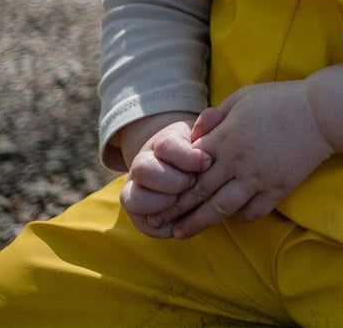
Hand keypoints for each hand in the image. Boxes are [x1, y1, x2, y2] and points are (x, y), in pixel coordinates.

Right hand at [118, 118, 208, 238]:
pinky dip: (163, 225)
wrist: (191, 175)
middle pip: (142, 169)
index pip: (165, 146)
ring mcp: (136, 191)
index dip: (186, 156)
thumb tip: (210, 117)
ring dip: (162, 202)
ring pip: (132, 198)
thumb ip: (210, 124)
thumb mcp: (207, 137)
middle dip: (172, 180)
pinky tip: (183, 221)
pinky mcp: (141, 216)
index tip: (206, 162)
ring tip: (184, 202)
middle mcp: (142, 166)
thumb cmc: (204, 153)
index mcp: (161, 144)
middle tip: (192, 183)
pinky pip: (143, 224)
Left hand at [150, 80, 333, 239]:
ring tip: (182, 233)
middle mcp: (236, 163)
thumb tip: (196, 131)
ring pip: (221, 207)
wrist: (322, 112)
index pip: (188, 167)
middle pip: (199, 192)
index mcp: (225, 139)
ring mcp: (258, 178)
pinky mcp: (279, 187)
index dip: (170, 182)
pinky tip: (235, 218)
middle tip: (156, 225)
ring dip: (199, 222)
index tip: (156, 194)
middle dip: (175, 210)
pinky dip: (242, 216)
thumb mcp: (244, 96)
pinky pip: (255, 210)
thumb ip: (216, 114)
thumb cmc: (283, 99)